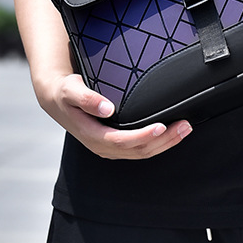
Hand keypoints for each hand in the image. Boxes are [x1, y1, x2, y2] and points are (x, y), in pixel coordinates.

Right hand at [34, 72, 191, 159]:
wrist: (57, 98)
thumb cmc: (65, 92)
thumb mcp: (71, 90)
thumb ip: (86, 98)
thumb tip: (106, 108)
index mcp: (93, 135)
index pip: (122, 141)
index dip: (143, 136)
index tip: (162, 126)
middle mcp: (102, 145)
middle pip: (138, 150)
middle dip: (164, 140)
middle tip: (185, 125)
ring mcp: (110, 147)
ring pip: (142, 152)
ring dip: (166, 142)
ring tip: (185, 129)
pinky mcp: (116, 143)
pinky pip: (140, 148)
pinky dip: (159, 142)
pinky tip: (171, 133)